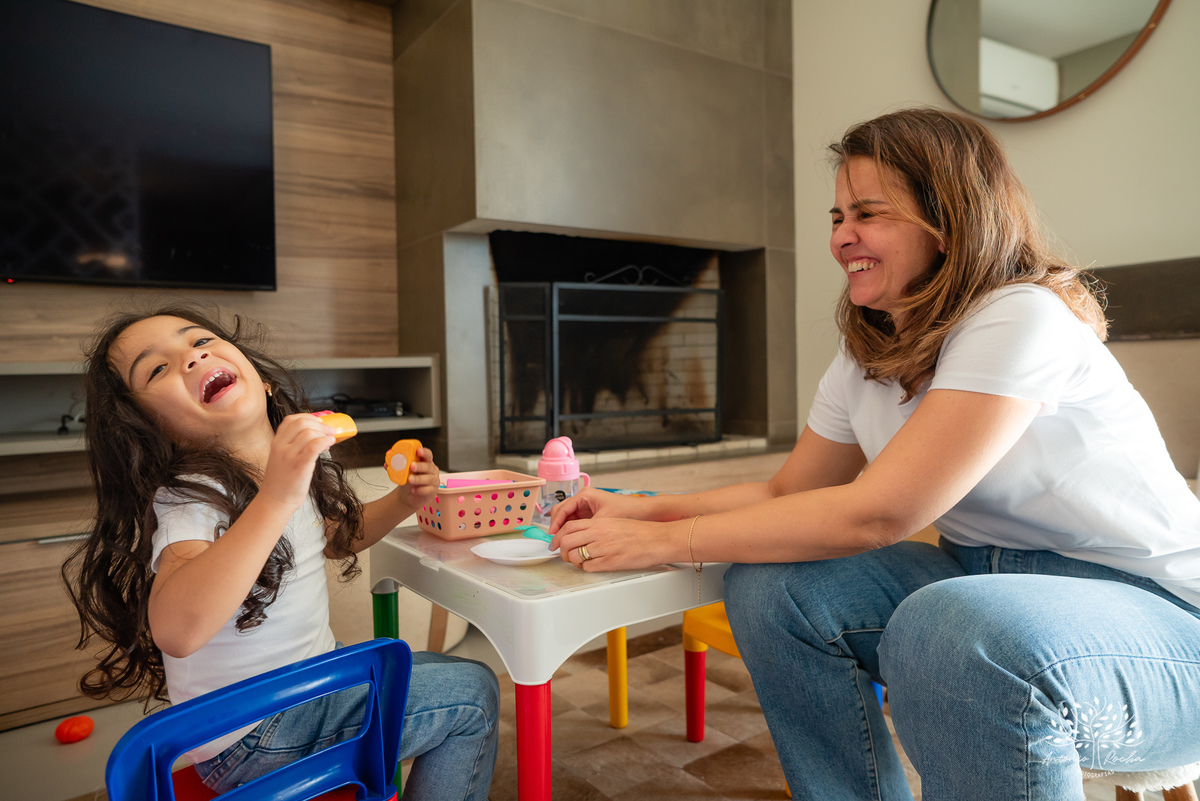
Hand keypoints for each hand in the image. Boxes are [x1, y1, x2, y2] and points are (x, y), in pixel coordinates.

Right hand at [259, 413, 336, 510]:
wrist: (275, 501)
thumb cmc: (282, 482)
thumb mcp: (281, 458)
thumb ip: (293, 445)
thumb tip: (317, 435)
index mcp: (276, 443)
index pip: (291, 420)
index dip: (308, 417)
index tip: (319, 422)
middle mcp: (281, 447)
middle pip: (301, 423)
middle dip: (320, 424)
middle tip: (329, 431)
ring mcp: (289, 456)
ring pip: (309, 433)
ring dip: (324, 433)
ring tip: (330, 440)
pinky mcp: (299, 466)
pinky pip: (314, 446)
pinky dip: (325, 441)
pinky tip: (330, 443)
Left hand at [396, 448, 438, 507]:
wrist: (409, 495)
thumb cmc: (408, 479)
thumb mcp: (402, 471)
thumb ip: (395, 466)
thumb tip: (387, 464)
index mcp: (425, 462)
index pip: (428, 454)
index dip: (424, 452)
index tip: (418, 451)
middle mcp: (431, 470)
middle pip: (428, 466)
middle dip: (420, 466)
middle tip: (411, 466)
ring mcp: (433, 481)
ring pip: (428, 479)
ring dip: (418, 479)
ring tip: (410, 479)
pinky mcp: (432, 491)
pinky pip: (427, 490)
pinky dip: (420, 490)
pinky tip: (413, 490)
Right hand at [547, 487, 647, 535]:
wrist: (644, 512)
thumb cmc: (627, 511)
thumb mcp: (603, 521)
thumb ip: (585, 529)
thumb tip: (571, 540)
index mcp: (585, 495)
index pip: (562, 508)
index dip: (556, 523)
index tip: (553, 536)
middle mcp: (583, 498)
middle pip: (562, 511)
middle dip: (556, 526)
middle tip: (554, 542)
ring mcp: (586, 506)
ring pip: (567, 517)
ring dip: (562, 529)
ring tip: (560, 543)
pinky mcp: (590, 513)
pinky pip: (575, 521)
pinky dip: (571, 530)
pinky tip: (570, 541)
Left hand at [550, 516, 681, 571]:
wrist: (658, 539)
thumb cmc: (641, 532)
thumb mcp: (615, 522)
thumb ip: (597, 527)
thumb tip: (582, 535)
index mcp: (600, 522)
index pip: (569, 526)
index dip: (558, 536)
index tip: (556, 543)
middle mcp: (598, 533)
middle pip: (566, 541)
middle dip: (562, 551)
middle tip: (565, 555)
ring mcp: (604, 548)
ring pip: (575, 556)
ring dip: (573, 561)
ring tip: (579, 562)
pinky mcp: (610, 562)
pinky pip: (588, 567)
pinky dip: (586, 568)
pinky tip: (592, 566)